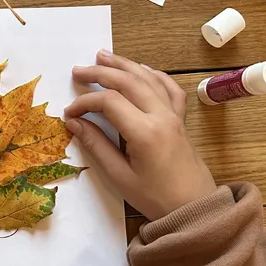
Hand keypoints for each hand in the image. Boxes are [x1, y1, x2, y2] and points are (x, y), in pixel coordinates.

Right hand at [64, 50, 216, 219]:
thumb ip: (96, 146)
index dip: (85, 103)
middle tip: (78, 70)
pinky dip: (154, 75)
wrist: (195, 209)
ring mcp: (174, 115)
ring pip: (148, 79)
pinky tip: (142, 70)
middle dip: (100, 73)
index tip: (70, 113)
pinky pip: (169, 88)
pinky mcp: (180, 120)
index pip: (109, 102)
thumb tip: (74, 123)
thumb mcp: (119, 176)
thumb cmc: (155, 198)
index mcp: (144, 132)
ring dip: (125, 65)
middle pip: (128, 82)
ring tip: (103, 56)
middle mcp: (161, 116)